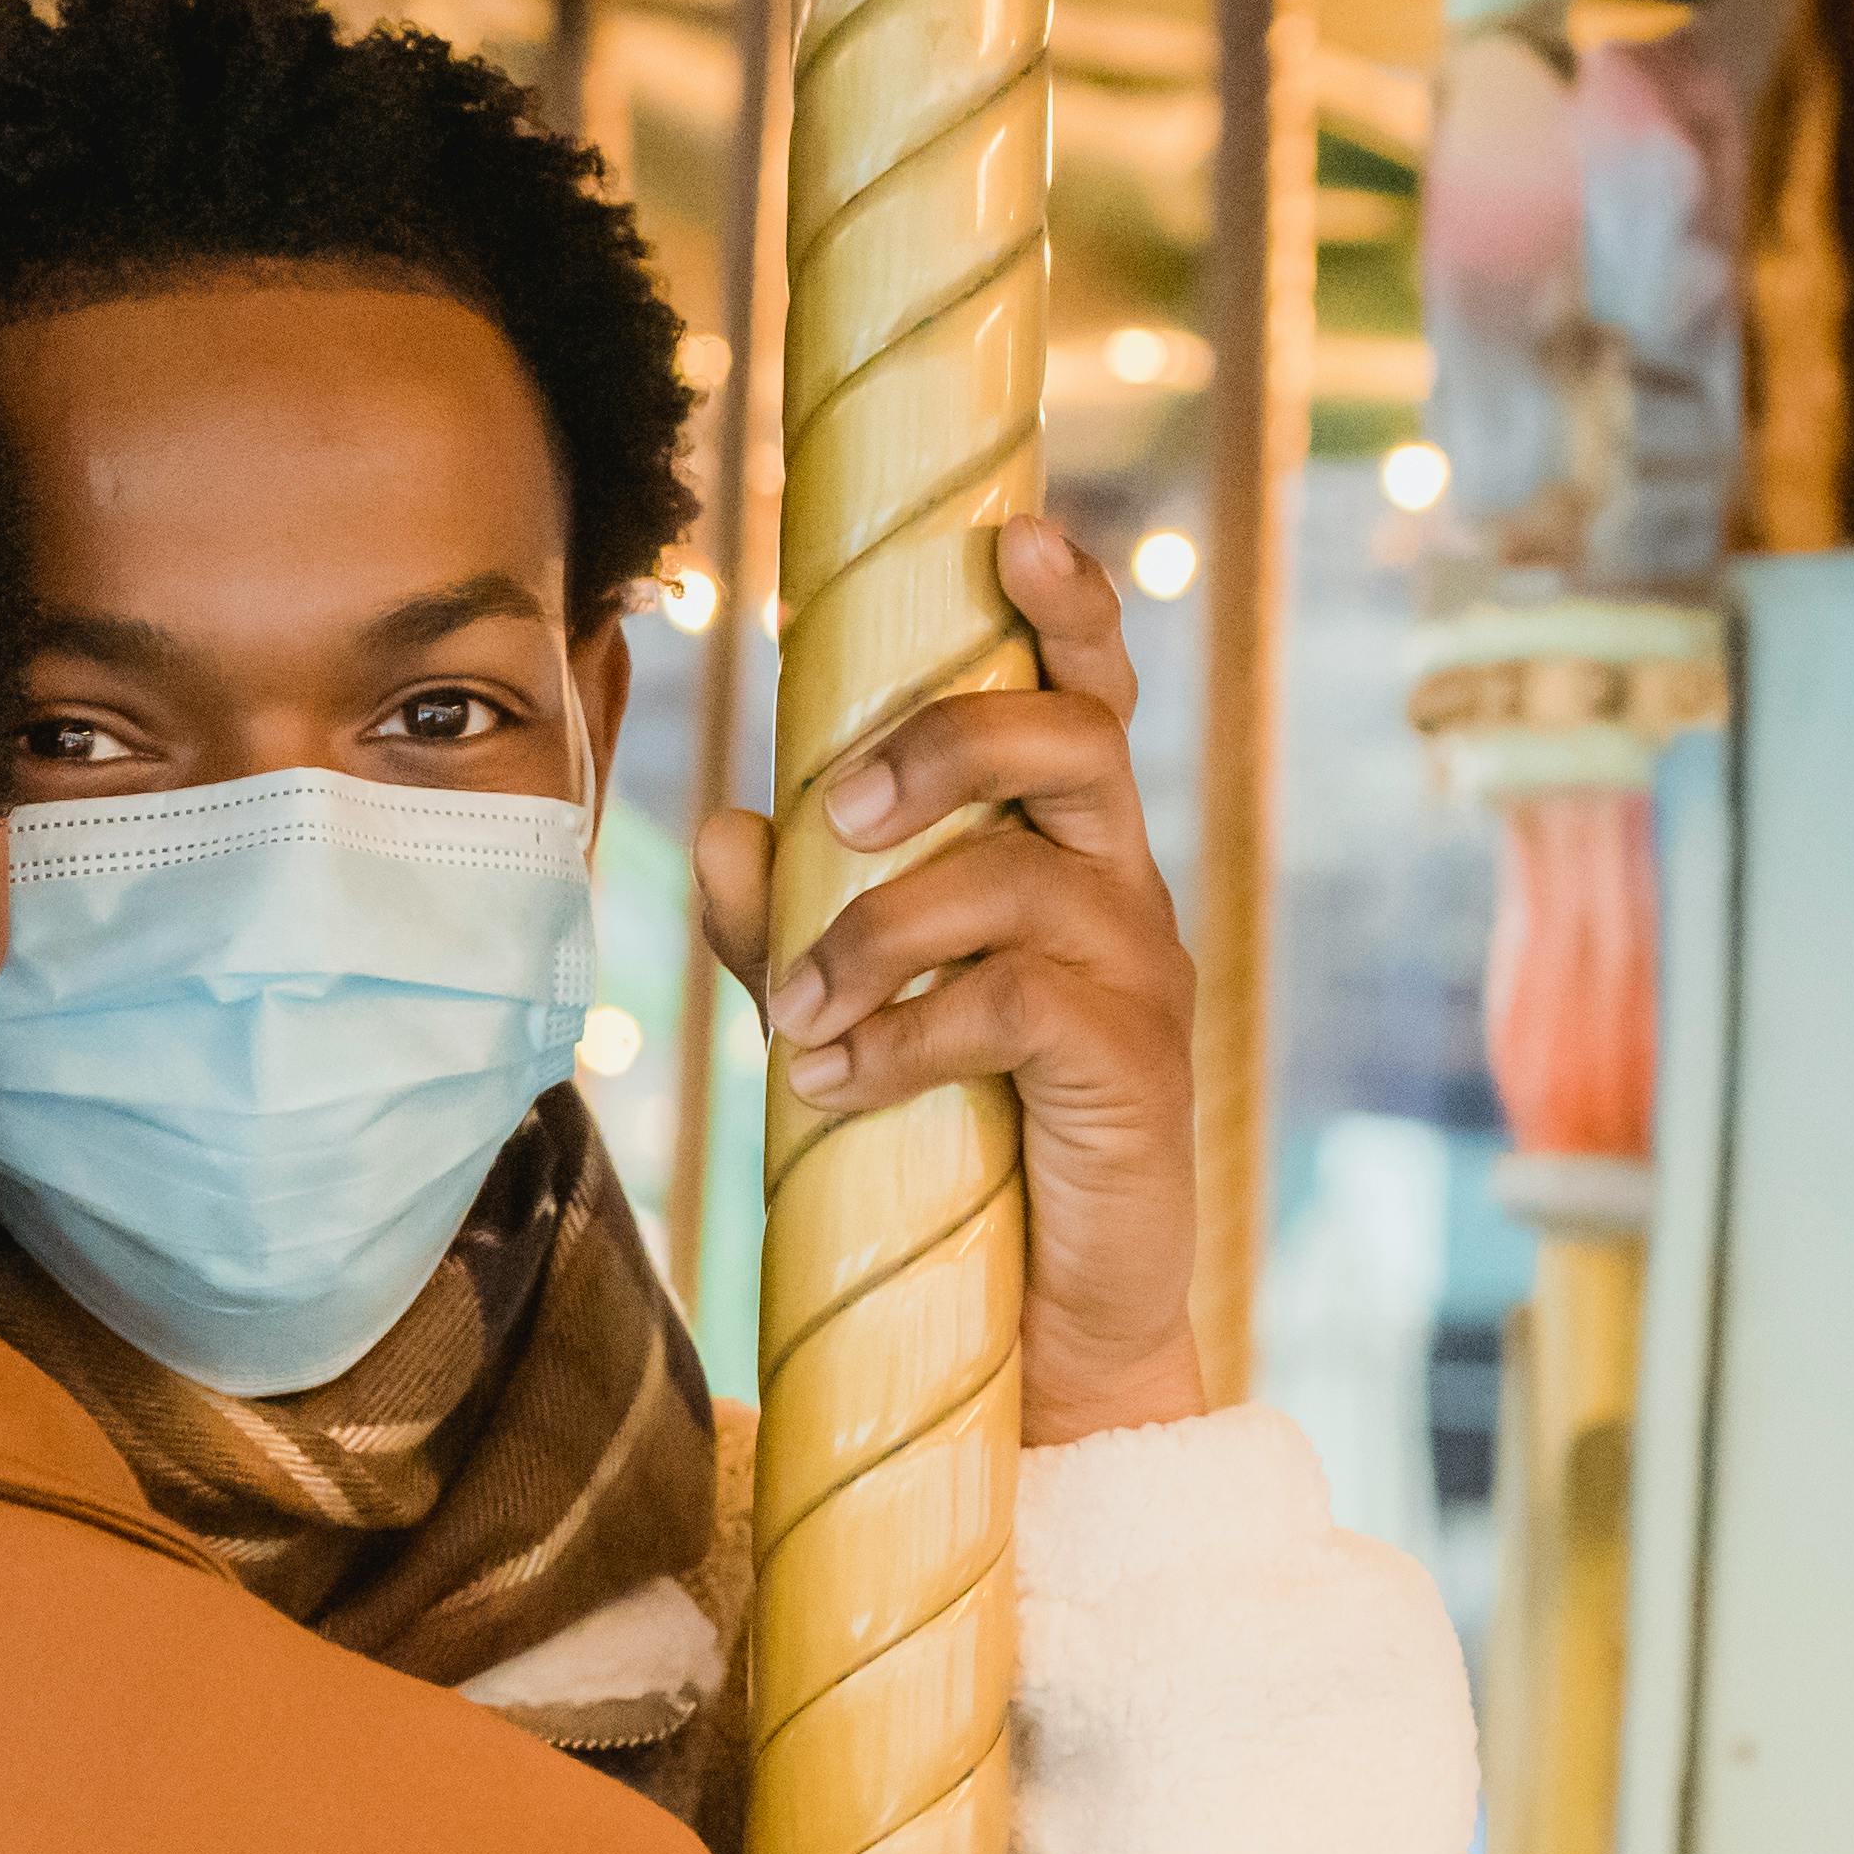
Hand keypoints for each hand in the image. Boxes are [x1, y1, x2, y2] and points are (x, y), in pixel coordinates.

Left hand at [692, 514, 1210, 1447]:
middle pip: (1068, 740)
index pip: (1088, 694)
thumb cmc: (950, 1143)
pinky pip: (1018, 1004)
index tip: (1013, 531)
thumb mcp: (850, 1014)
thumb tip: (714, 825)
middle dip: (942, 747)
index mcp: (1067, 846)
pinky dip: (905, 1034)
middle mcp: (1121, 886)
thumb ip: (787, 923)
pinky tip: (836, 1084)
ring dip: (879, 933)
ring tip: (794, 1019)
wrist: (1047, 1323)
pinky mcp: (1133, 1068)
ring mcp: (1139, 974)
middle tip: (836, 818)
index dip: (1069, 607)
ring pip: (1021, 878)